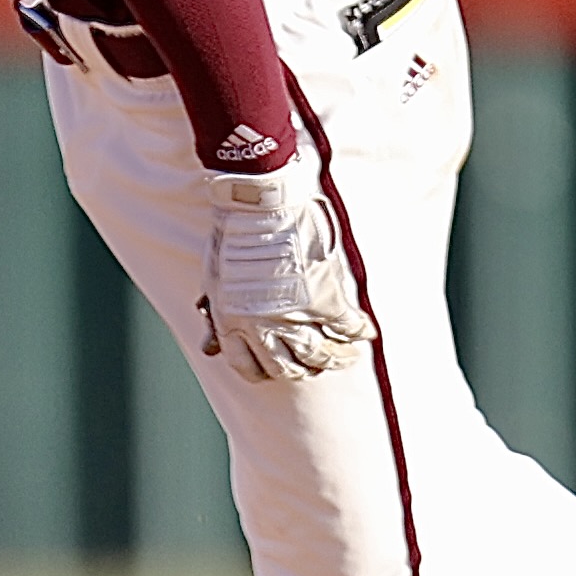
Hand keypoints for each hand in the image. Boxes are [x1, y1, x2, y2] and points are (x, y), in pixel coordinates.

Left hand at [197, 168, 370, 382]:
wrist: (260, 205)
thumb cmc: (232, 237)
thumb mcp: (213, 282)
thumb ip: (215, 318)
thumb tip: (209, 348)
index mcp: (233, 325)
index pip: (250, 368)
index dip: (264, 371)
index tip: (275, 367)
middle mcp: (263, 328)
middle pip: (287, 369)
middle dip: (301, 370)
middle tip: (314, 366)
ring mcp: (296, 316)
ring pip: (320, 355)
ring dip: (335, 359)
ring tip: (346, 357)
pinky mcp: (325, 298)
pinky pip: (348, 326)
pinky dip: (360, 332)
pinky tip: (366, 334)